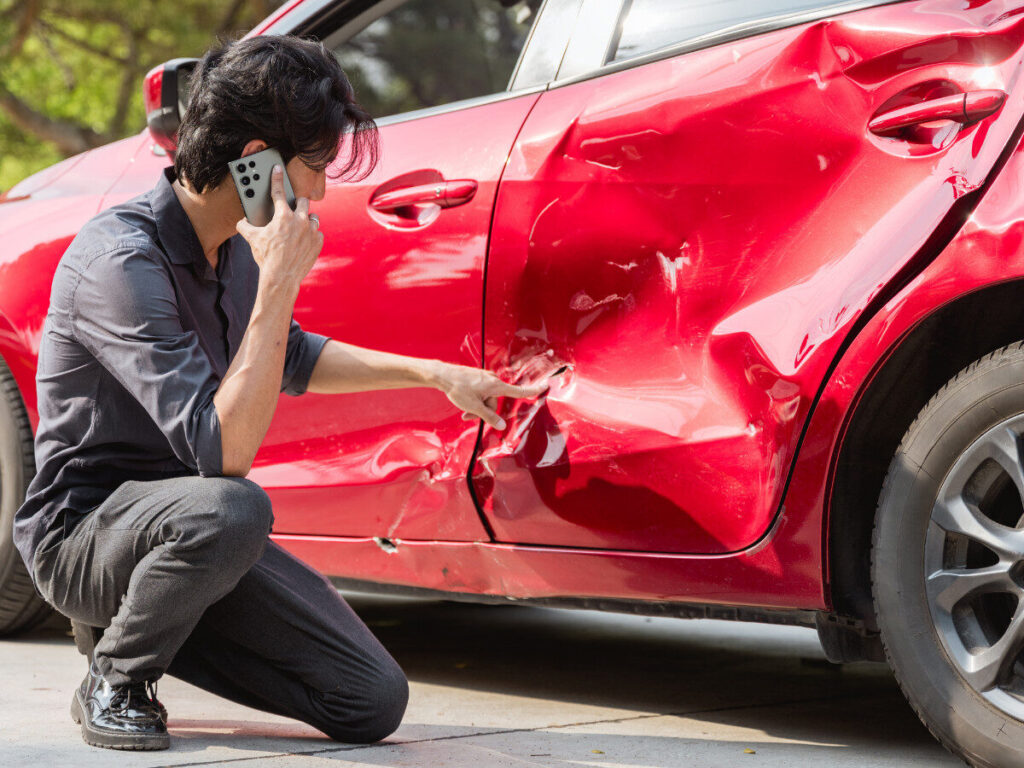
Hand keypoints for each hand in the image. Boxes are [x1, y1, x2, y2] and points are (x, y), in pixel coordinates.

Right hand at [236, 165, 322, 294]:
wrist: (281, 277)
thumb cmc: (266, 257)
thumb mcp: (252, 239)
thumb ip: (245, 226)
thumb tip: (242, 222)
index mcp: (283, 216)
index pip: (278, 192)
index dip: (277, 178)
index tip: (278, 168)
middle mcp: (300, 221)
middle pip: (303, 202)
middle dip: (298, 203)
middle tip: (293, 208)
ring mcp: (312, 232)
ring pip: (313, 218)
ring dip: (307, 220)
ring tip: (299, 227)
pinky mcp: (318, 243)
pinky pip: (318, 234)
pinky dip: (312, 236)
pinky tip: (305, 241)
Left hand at [438, 364, 548, 429]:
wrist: (444, 375)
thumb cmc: (459, 389)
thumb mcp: (474, 407)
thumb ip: (489, 417)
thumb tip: (502, 426)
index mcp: (496, 386)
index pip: (518, 391)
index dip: (533, 390)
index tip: (546, 385)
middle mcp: (493, 380)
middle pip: (495, 402)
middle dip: (484, 411)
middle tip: (468, 416)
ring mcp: (485, 378)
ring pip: (486, 398)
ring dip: (477, 407)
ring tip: (464, 411)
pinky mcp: (478, 378)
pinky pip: (481, 392)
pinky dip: (475, 400)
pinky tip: (464, 400)